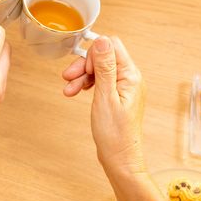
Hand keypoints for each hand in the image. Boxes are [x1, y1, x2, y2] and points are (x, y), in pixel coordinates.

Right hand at [63, 37, 145, 174]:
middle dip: (84, 65)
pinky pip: (100, 81)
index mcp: (131, 76)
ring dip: (82, 76)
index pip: (112, 46)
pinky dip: (86, 84)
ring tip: (69, 89)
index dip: (93, 53)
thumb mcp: (105, 96)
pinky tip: (76, 91)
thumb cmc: (115, 133)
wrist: (119, 158)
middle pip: (103, 57)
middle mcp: (129, 78)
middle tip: (69, 77)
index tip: (80, 65)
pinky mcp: (116, 95)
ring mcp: (123, 87)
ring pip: (99, 69)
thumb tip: (102, 41)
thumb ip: (104, 67)